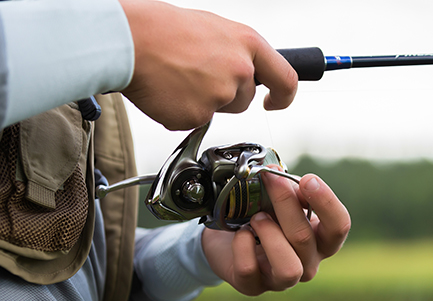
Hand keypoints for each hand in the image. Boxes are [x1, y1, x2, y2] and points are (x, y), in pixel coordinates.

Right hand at [118, 0, 297, 129]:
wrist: (128, 40)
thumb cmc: (163, 29)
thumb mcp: (214, 30)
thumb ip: (235, 53)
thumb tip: (242, 71)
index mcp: (248, 44)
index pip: (286, 78)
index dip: (283, 96)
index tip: (275, 102)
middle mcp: (240, 70)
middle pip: (244, 99)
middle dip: (225, 95)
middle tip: (195, 76)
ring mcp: (220, 95)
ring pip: (219, 111)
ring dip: (203, 102)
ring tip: (178, 78)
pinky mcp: (197, 116)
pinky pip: (193, 121)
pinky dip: (179, 111)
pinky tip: (167, 91)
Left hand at [201, 174, 350, 295]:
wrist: (228, 237)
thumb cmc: (263, 214)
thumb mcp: (280, 199)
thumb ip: (289, 189)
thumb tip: (280, 175)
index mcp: (322, 240)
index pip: (340, 226)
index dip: (326, 203)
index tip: (308, 180)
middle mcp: (307, 263)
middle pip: (304, 238)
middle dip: (285, 203)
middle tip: (270, 180)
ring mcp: (281, 280)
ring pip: (287, 267)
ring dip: (269, 235)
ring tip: (257, 217)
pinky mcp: (253, 286)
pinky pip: (250, 270)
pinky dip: (242, 245)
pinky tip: (241, 233)